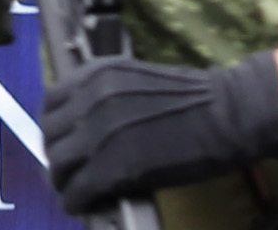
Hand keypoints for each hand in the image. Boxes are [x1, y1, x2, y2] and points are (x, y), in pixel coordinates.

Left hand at [39, 53, 277, 214]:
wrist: (227, 114)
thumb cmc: (195, 97)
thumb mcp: (138, 80)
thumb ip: (106, 95)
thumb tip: (84, 125)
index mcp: (98, 73)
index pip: (50, 101)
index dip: (55, 126)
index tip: (64, 139)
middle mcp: (92, 98)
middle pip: (49, 135)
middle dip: (56, 155)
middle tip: (69, 170)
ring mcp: (100, 133)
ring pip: (58, 166)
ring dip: (64, 182)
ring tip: (77, 190)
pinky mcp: (113, 168)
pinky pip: (78, 191)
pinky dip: (77, 202)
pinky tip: (87, 204)